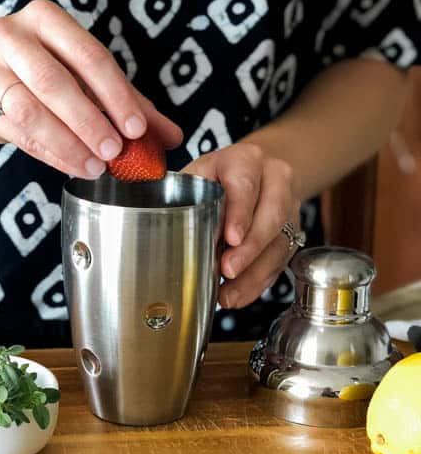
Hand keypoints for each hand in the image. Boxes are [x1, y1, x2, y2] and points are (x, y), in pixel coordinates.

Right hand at [0, 0, 182, 177]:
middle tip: (115, 152)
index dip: (116, 95)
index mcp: (46, 18)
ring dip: (67, 142)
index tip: (137, 129)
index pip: (89, 55)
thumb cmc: (46, 75)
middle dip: (89, 121)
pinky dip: (50, 153)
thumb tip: (172, 136)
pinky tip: (73, 166)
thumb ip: (130, 102)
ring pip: (30, 110)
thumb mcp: (88, 78)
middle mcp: (12, 34)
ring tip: (95, 165)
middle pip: (54, 80)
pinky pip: (18, 133)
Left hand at [181, 143, 300, 308]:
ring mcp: (289, 205)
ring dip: (254, 272)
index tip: (231, 238)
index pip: (245, 184)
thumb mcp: (199, 172)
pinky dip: (258, 281)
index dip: (239, 213)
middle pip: (271, 215)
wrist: (257, 170)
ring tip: (228, 293)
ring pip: (280, 242)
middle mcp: (275, 179)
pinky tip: (238, 295)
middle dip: (249, 249)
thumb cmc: (218, 175)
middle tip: (227, 270)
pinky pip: (281, 260)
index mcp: (246, 159)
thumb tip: (160, 227)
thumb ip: (185, 194)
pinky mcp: (293, 230)